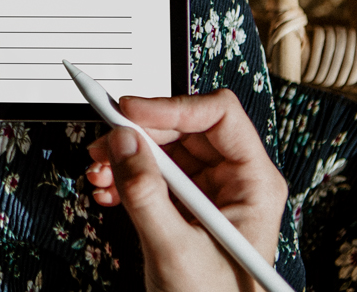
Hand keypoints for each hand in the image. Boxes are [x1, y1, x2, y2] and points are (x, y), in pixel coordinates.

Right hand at [86, 89, 286, 291]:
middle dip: (139, 135)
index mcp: (255, 183)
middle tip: (105, 145)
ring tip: (101, 173)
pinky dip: (127, 176)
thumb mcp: (174, 249)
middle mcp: (236, 180)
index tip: (129, 112)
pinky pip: (155, 173)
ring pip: (165, 149)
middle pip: (184, 129)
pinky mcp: (188, 205)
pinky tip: (108, 190)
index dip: (171, 107)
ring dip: (127, 156)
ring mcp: (211, 193)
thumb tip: (123, 143)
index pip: (219, 116)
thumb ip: (145, 193)